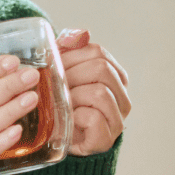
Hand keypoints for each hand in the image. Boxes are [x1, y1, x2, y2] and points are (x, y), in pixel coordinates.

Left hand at [55, 29, 130, 155]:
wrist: (56, 142)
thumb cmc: (60, 104)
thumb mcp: (61, 73)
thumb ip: (69, 50)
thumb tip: (80, 33)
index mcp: (113, 76)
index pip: (97, 51)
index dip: (71, 54)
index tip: (53, 64)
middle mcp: (121, 96)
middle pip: (101, 69)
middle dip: (71, 74)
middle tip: (53, 85)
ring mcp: (117, 118)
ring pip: (99, 92)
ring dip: (72, 95)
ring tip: (59, 102)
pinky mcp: (106, 138)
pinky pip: (93, 117)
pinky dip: (75, 115)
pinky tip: (66, 118)